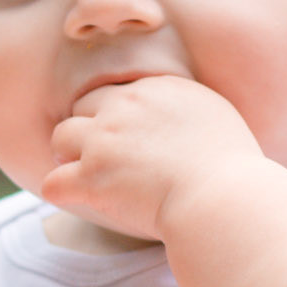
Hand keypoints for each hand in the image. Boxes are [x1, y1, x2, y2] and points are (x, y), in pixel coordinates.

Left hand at [42, 76, 263, 241]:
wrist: (223, 197)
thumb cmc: (233, 169)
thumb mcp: (219, 119)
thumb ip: (191, 110)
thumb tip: (184, 120)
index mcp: (157, 89)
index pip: (118, 92)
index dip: (118, 116)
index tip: (128, 139)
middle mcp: (125, 106)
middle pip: (84, 106)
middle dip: (89, 131)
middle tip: (101, 157)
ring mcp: (104, 140)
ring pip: (60, 137)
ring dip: (69, 155)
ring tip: (83, 174)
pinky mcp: (91, 176)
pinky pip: (53, 182)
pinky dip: (61, 191)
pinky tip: (74, 198)